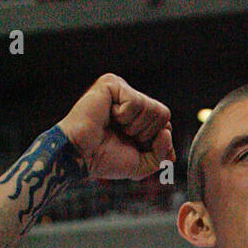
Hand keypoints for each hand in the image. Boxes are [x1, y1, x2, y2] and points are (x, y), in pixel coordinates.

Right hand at [57, 73, 172, 181]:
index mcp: (138, 115)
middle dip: (146, 134)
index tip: (137, 146)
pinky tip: (108, 117)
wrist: (80, 155)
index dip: (158, 139)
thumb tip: (167, 133)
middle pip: (163, 114)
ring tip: (116, 126)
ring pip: (152, 108)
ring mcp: (122, 89)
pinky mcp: (112, 83)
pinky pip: (135, 102)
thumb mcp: (142, 164)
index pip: (166, 121)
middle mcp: (131, 99)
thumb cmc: (105, 158)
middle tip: (124, 135)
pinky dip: (123, 117)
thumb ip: (161, 154)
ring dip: (135, 126)